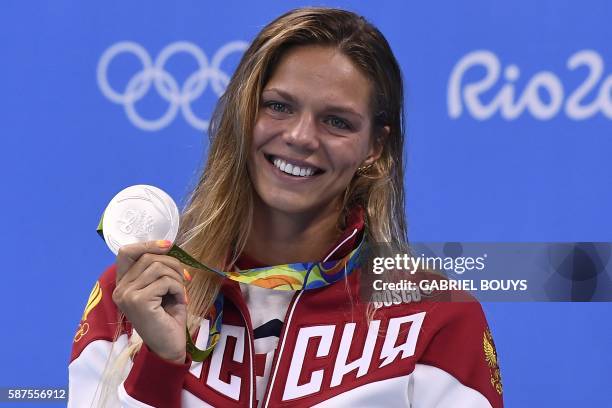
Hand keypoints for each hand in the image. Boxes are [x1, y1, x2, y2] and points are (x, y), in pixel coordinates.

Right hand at [112, 240, 187, 363]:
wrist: (169, 347)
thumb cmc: (168, 318)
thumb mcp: (162, 288)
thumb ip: (158, 269)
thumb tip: (167, 246)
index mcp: (123, 284)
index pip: (126, 252)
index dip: (148, 244)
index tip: (169, 246)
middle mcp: (120, 289)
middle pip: (149, 257)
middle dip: (173, 264)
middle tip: (186, 279)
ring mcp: (127, 295)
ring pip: (159, 267)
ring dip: (177, 279)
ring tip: (181, 294)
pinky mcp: (139, 301)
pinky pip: (166, 282)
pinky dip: (180, 289)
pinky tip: (182, 302)